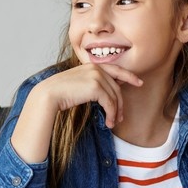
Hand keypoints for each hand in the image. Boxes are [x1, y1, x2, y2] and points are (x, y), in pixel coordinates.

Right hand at [10, 64, 141, 163]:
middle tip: (120, 117)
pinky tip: (108, 122)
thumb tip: (108, 93)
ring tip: (113, 123)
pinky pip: (109, 103)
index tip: (139, 82)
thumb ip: (93, 83)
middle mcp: (96, 68)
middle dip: (120, 104)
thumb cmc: (60, 93)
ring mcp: (96, 76)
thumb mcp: (79, 84)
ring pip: (114, 97)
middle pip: (117, 87)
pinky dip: (111, 114)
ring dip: (115, 112)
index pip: (116, 69)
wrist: (49, 94)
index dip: (129, 76)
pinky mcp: (95, 86)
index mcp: (92, 65)